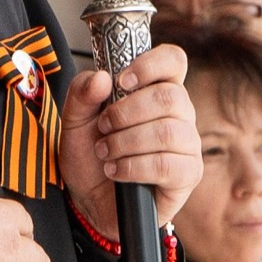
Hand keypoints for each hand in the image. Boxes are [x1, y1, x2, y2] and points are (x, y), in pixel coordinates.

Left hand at [59, 53, 201, 235]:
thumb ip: (81, 93)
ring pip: (168, 131)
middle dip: (126, 113)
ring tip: (105, 153)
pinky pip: (167, 165)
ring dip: (126, 142)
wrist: (89, 201)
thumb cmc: (90, 157)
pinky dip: (133, 167)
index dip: (151, 64)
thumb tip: (102, 77)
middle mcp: (179, 114)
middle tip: (103, 127)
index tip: (122, 82)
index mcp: (156, 91)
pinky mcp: (187, 175)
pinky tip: (116, 171)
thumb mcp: (74, 121)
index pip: (174, 61)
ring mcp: (187, 145)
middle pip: (170, 96)